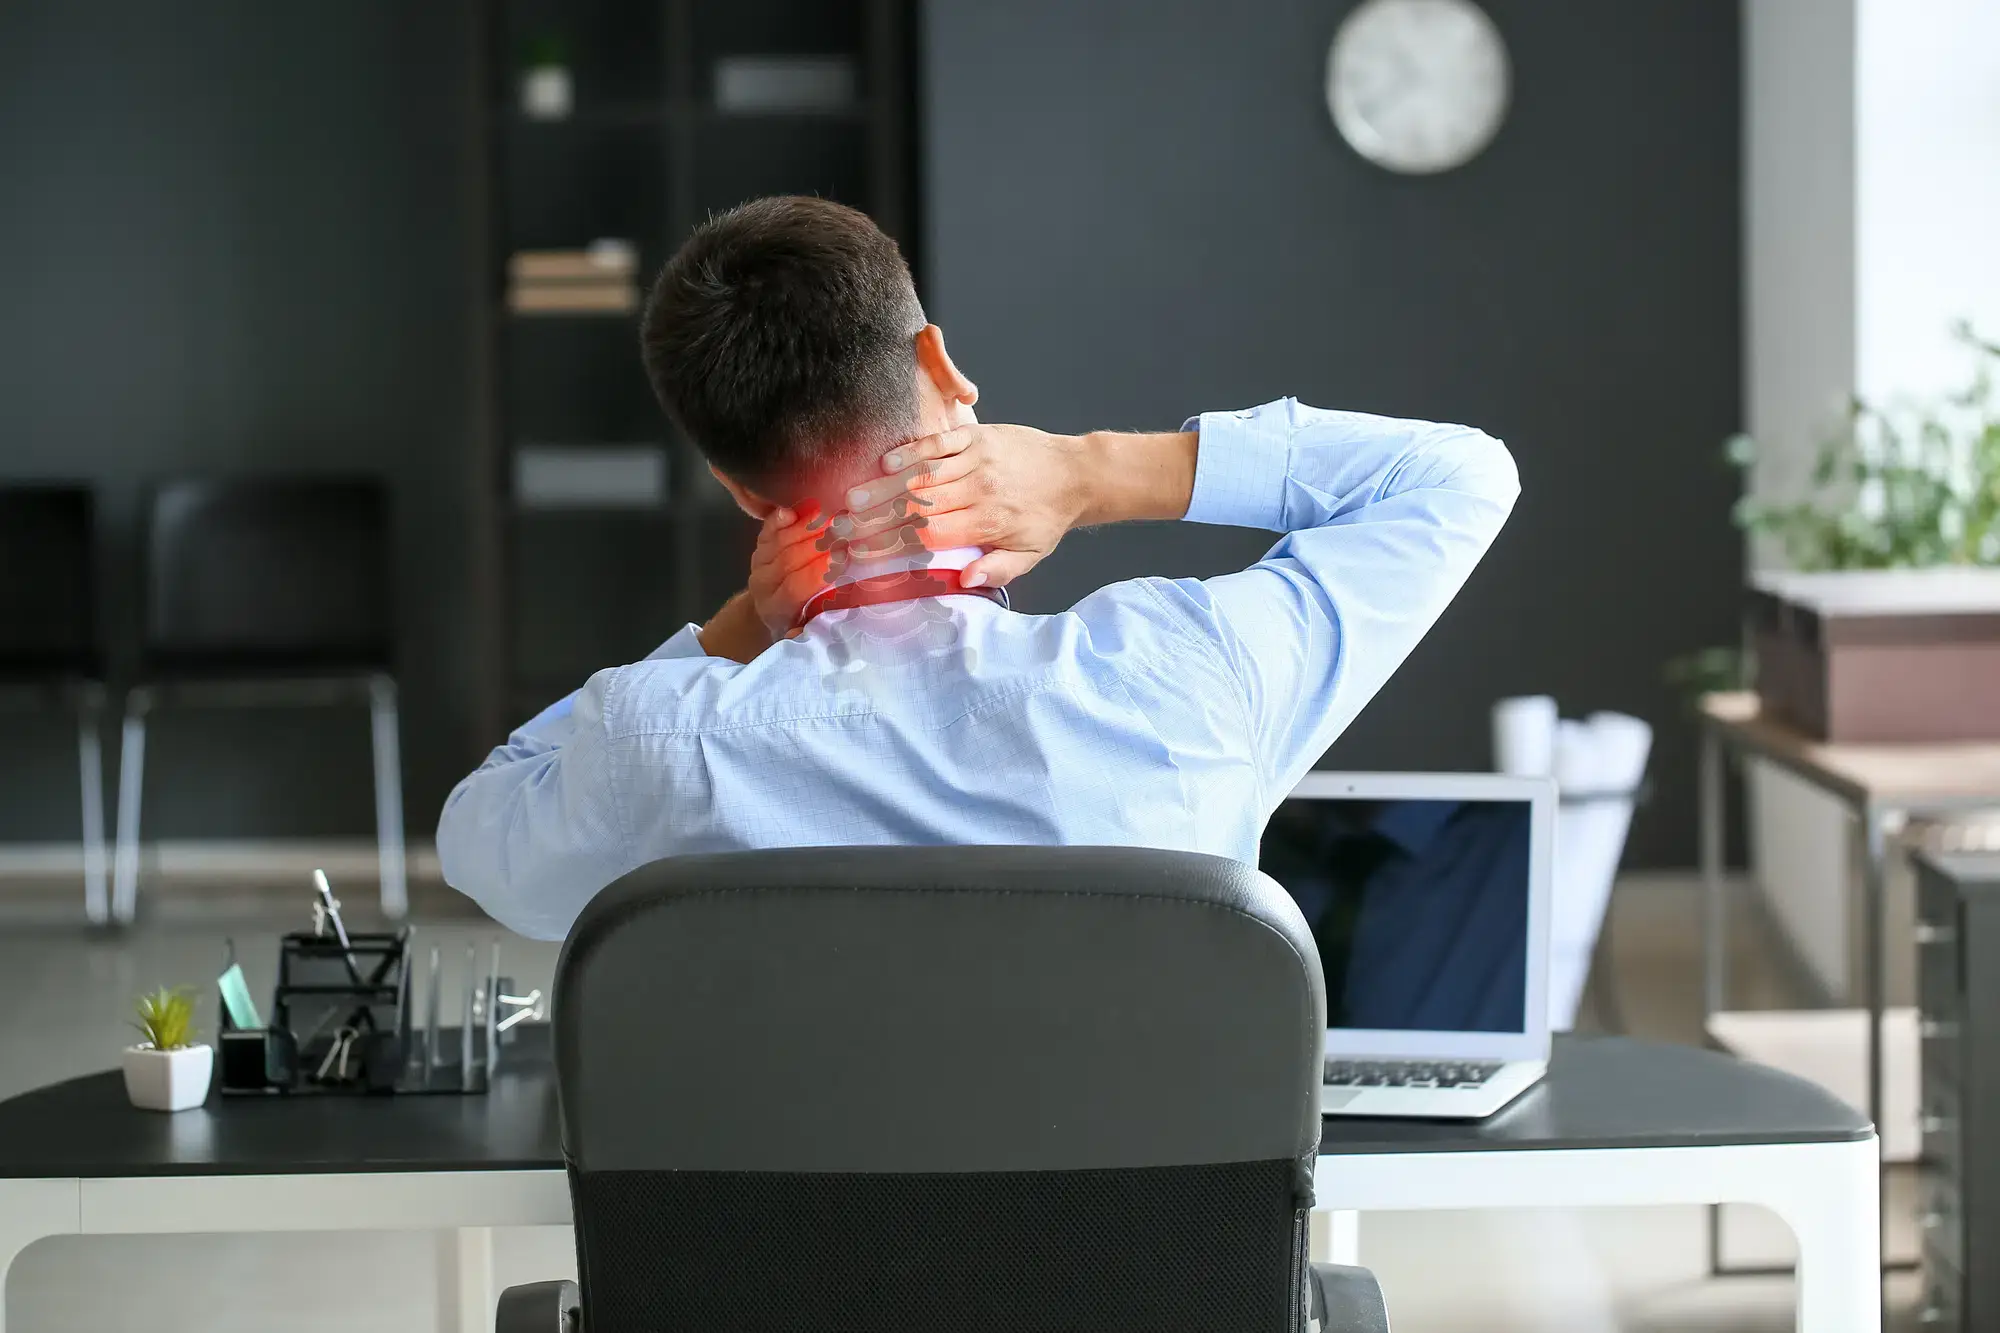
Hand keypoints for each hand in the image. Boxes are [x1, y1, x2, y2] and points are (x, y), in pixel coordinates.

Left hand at [747, 500, 833, 638]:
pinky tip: (802, 508)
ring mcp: (760, 562)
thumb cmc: (801, 619)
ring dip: (808, 526)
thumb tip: (843, 610)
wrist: (772, 607)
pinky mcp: (761, 544)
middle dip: (819, 542)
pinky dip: (783, 517)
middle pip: (789, 558)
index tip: (843, 557)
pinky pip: (770, 527)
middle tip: (845, 529)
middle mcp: (764, 584)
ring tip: (834, 516)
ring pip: (782, 540)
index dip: (819, 570)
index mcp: (778, 609)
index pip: (796, 586)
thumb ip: (823, 620)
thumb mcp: (811, 628)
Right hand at [836, 424, 1089, 588]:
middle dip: (875, 517)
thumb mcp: (1029, 555)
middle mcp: (979, 489)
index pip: (929, 536)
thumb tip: (963, 579)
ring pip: (922, 474)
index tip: (860, 552)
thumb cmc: (1045, 519)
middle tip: (840, 526)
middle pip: (917, 505)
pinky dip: (910, 450)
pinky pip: (938, 442)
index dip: (891, 544)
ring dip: (883, 486)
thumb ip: (997, 569)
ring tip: (851, 498)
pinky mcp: (977, 436)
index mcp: (987, 522)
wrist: (1074, 473)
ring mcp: (977, 459)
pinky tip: (885, 461)